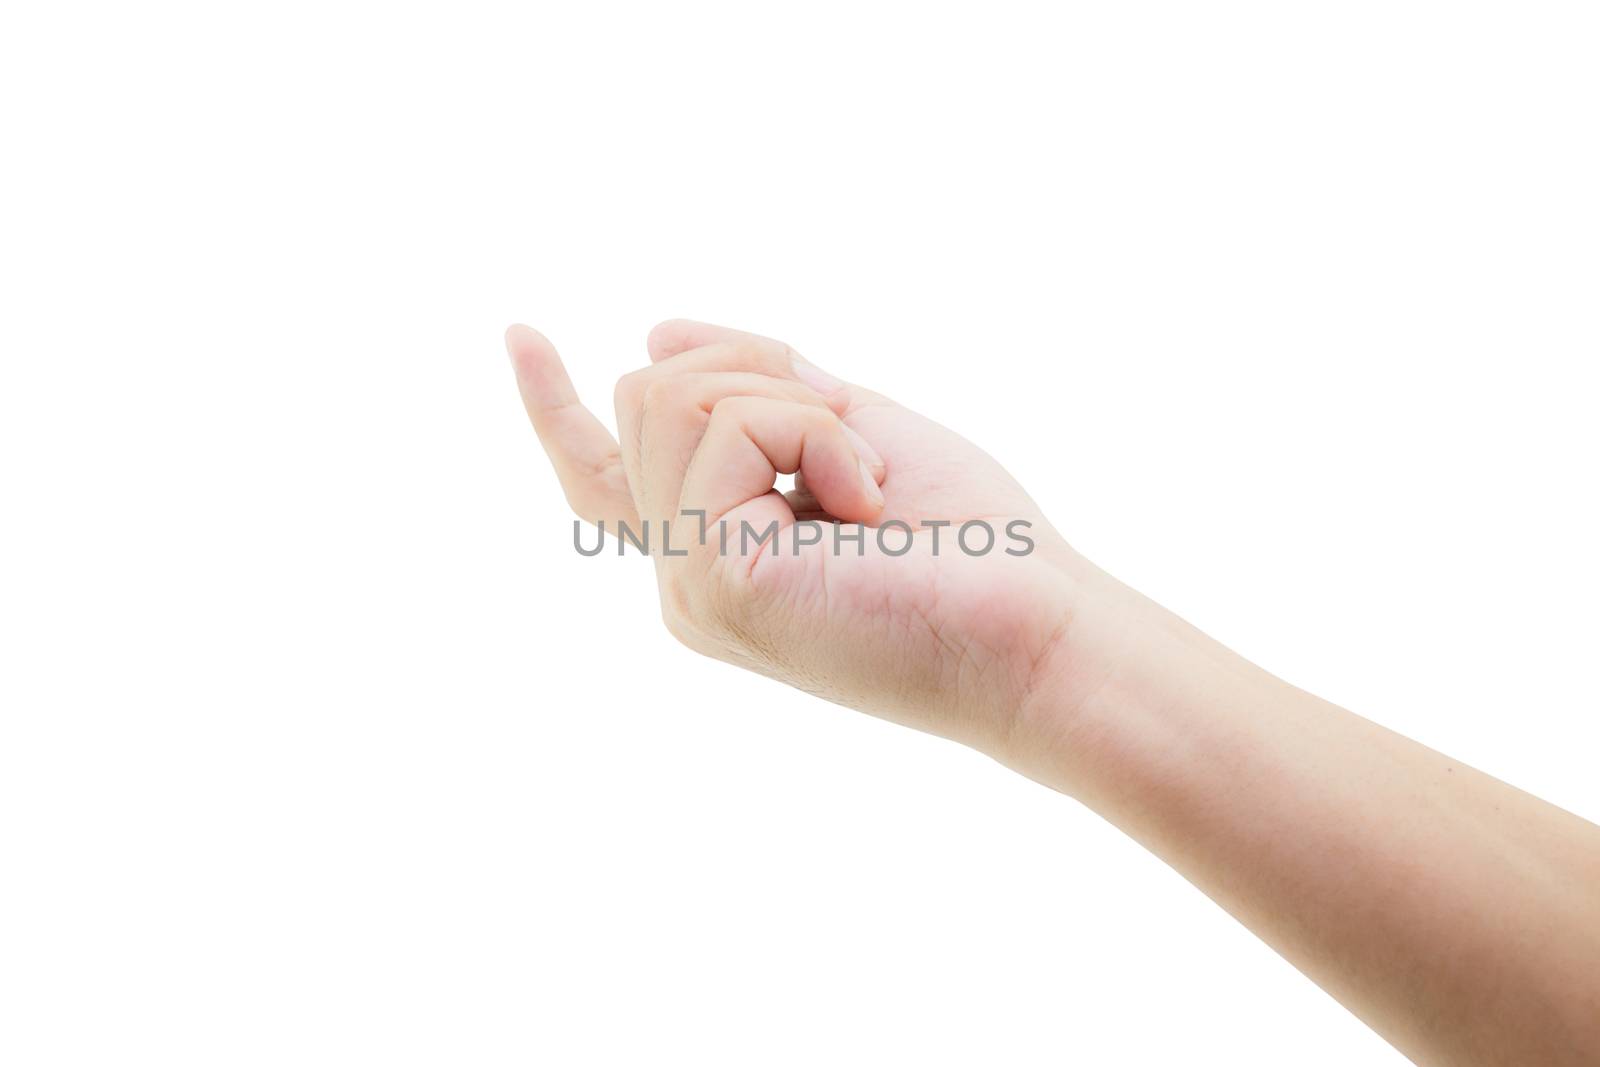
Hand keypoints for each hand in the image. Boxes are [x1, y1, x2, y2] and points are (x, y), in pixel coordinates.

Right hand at [507, 319, 1091, 753]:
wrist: (1041, 634)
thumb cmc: (973, 548)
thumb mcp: (858, 435)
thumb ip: (763, 393)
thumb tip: (656, 333)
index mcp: (717, 552)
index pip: (603, 475)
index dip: (552, 405)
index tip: (517, 334)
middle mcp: (687, 577)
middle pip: (646, 393)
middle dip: (756, 369)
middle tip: (856, 447)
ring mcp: (689, 586)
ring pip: (669, 394)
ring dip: (793, 404)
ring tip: (866, 488)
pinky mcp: (713, 579)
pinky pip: (725, 425)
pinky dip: (814, 432)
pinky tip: (867, 503)